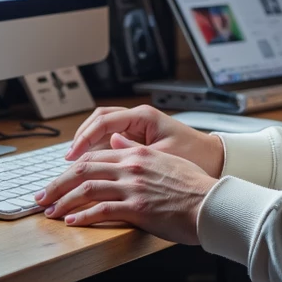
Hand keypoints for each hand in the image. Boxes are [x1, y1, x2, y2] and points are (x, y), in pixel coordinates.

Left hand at [34, 135, 216, 242]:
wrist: (213, 204)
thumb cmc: (195, 187)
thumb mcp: (165, 159)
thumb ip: (137, 149)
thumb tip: (117, 141)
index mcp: (137, 154)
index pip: (94, 156)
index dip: (72, 168)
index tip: (59, 179)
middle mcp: (131, 167)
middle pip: (82, 171)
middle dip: (57, 184)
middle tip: (41, 196)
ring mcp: (133, 187)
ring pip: (87, 190)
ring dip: (63, 201)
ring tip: (50, 211)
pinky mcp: (137, 209)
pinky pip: (102, 211)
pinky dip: (83, 217)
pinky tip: (72, 222)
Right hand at [65, 104, 223, 177]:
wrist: (214, 159)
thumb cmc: (195, 157)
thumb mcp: (164, 157)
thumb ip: (135, 153)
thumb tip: (106, 149)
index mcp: (144, 117)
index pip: (104, 121)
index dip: (84, 139)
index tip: (72, 157)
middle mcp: (138, 118)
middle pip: (98, 120)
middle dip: (80, 138)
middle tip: (67, 160)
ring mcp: (137, 127)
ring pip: (102, 128)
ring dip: (87, 143)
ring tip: (74, 163)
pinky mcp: (138, 138)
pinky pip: (111, 139)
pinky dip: (98, 149)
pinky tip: (91, 164)